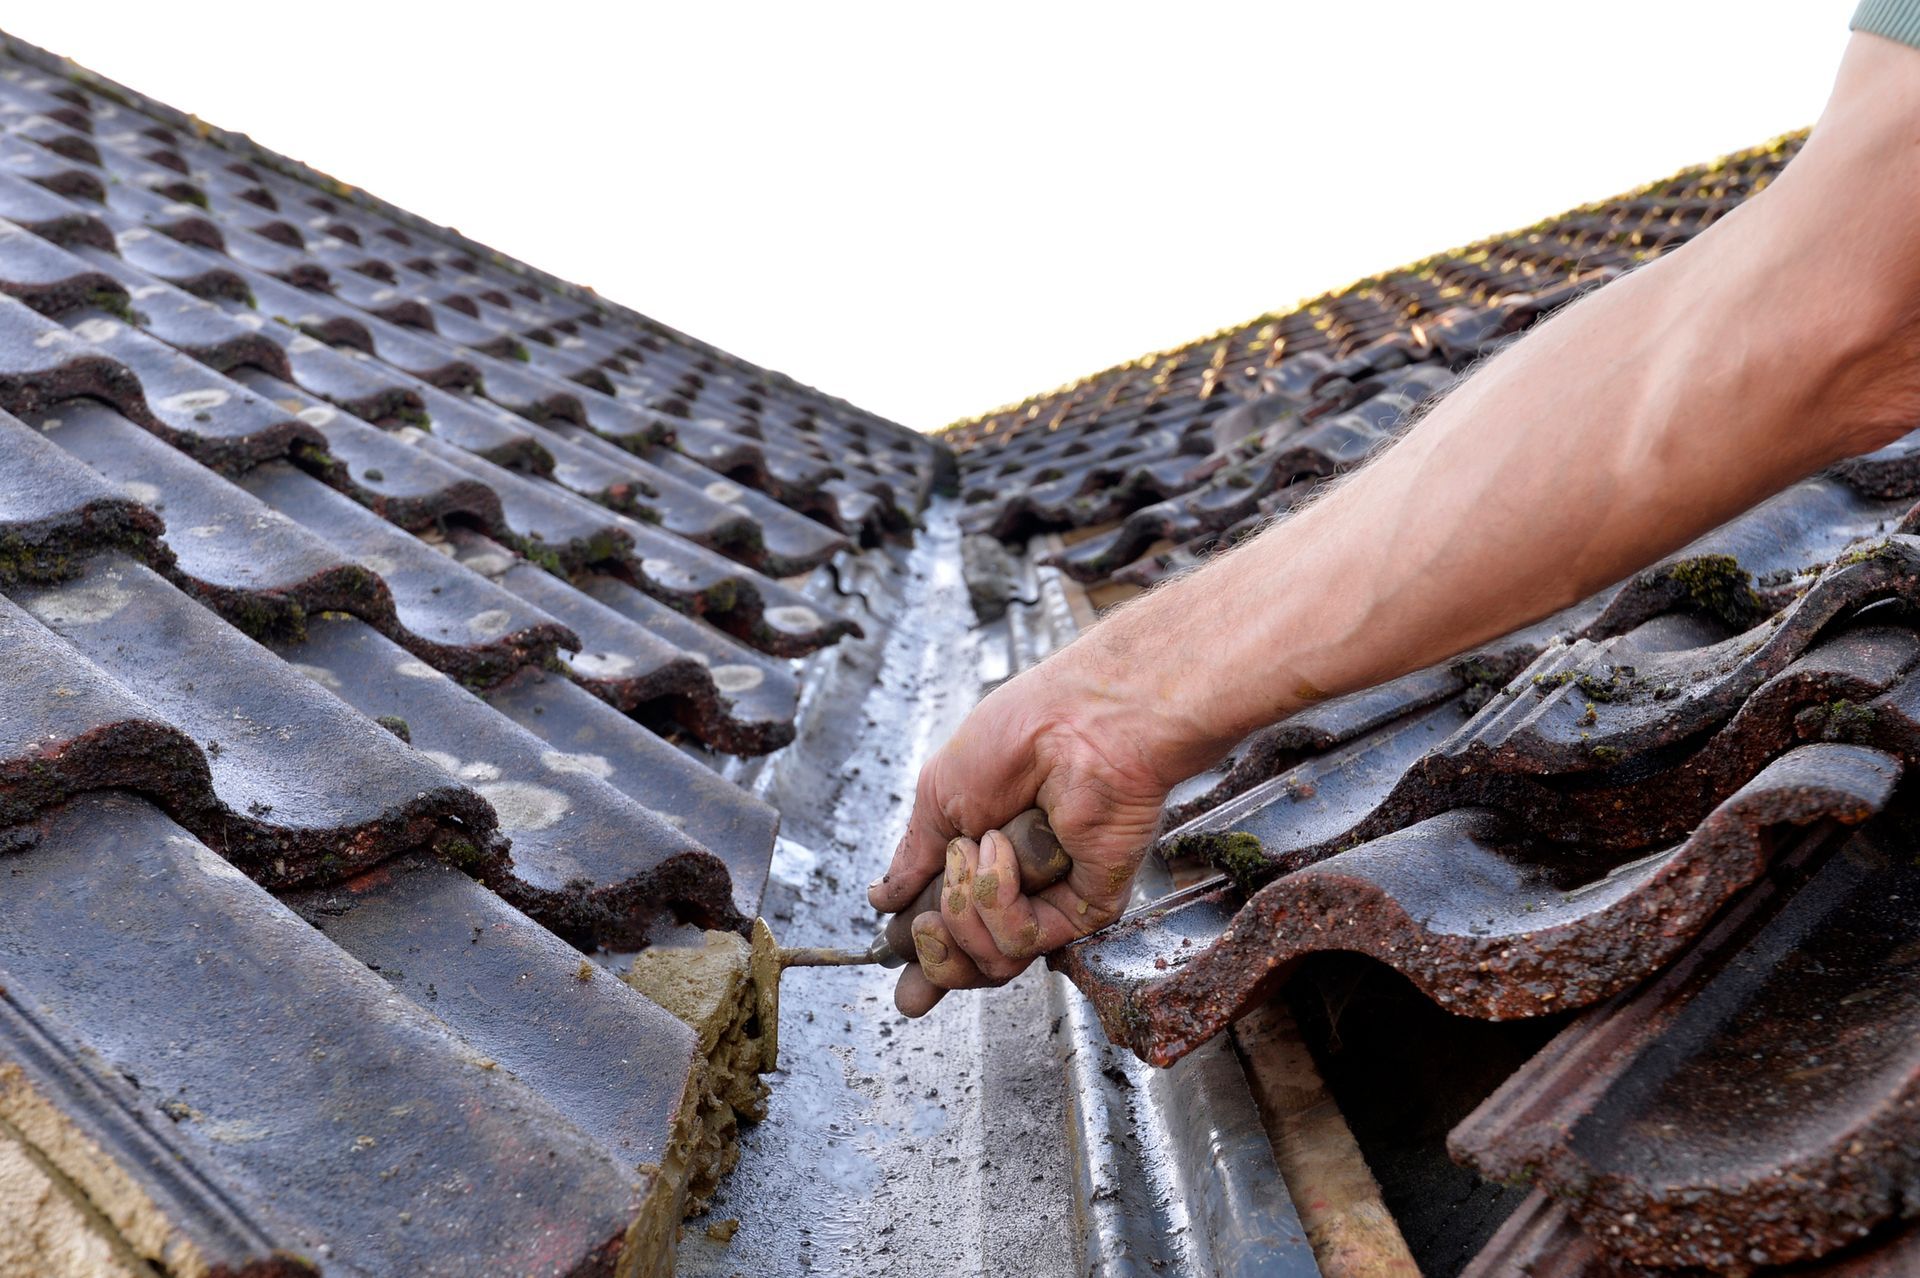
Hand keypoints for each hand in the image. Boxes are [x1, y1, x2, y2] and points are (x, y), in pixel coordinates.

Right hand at [868, 640, 1210, 1015]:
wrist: (1075, 720)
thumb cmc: (1016, 736)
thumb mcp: (940, 793)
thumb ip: (913, 854)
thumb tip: (882, 898)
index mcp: (981, 863)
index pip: (952, 934)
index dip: (926, 964)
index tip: (907, 992)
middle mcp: (1018, 891)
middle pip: (967, 967)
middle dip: (934, 952)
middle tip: (926, 920)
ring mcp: (1051, 903)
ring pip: (989, 962)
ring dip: (963, 905)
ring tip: (975, 848)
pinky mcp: (1085, 909)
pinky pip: (1022, 941)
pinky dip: (997, 897)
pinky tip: (1002, 850)